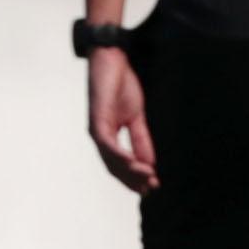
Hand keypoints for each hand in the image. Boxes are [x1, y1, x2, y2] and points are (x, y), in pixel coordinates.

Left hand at [86, 45, 158, 194]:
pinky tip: (133, 164)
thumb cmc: (123, 84)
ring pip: (109, 159)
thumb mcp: (137, 116)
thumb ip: (142, 139)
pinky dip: (120, 155)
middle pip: (113, 167)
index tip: (152, 188)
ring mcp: (96, 127)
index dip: (134, 178)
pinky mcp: (97, 118)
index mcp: (109, 135)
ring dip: (129, 171)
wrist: (113, 59)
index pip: (119, 164)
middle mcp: (100, 135)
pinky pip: (107, 142)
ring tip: (148, 179)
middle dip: (132, 180)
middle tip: (151, 189)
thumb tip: (151, 164)